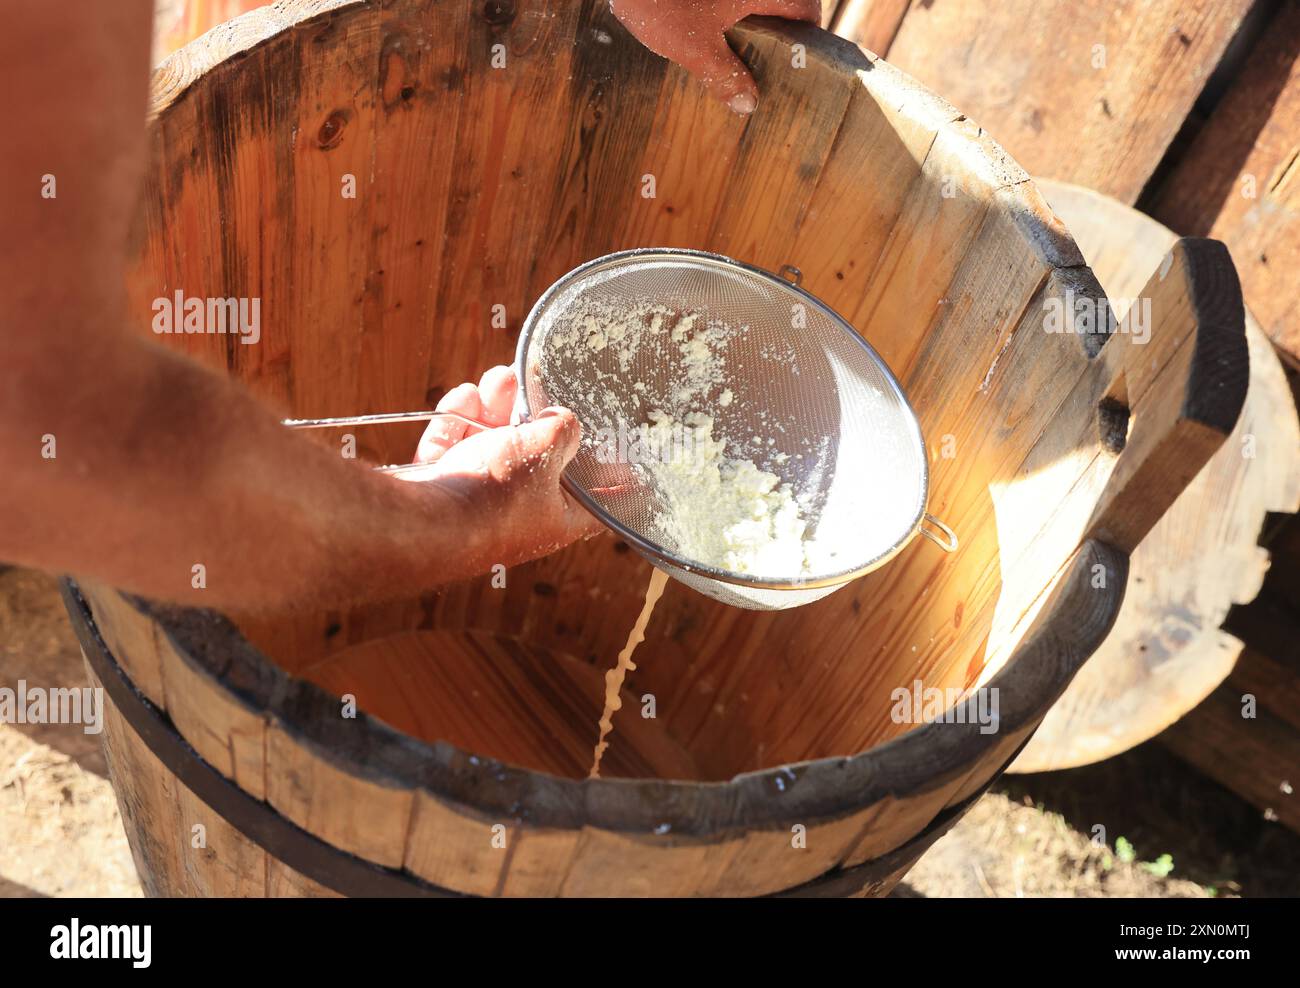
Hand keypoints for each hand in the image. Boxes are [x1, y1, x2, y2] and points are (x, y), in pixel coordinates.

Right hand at [398, 366, 602, 569]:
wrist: (426, 520)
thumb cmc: (495, 495)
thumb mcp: (544, 450)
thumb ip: (562, 428)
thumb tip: (564, 420)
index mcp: (558, 519)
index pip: (600, 502)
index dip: (620, 482)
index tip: (639, 471)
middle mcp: (520, 516)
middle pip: (537, 459)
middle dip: (533, 417)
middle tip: (533, 386)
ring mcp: (479, 503)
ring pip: (491, 445)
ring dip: (494, 408)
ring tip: (497, 379)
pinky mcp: (443, 490)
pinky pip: (455, 449)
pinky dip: (458, 422)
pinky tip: (463, 399)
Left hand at [610, 0, 820, 112]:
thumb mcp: (693, 46)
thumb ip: (724, 75)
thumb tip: (748, 104)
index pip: (806, 8)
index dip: (807, 37)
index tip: (797, 65)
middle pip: (779, 5)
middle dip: (773, 36)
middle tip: (763, 73)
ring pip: (750, 4)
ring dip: (746, 26)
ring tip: (734, 62)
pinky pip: (726, 3)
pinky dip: (723, 16)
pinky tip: (708, 37)